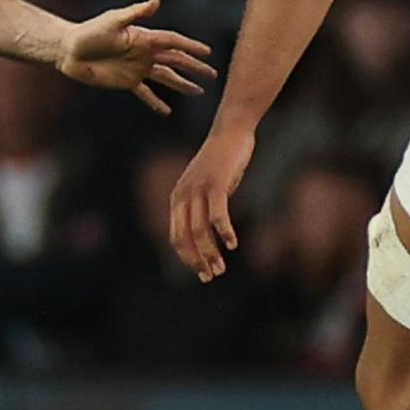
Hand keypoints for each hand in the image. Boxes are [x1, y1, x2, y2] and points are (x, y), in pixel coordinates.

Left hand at [56, 0, 217, 113]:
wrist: (69, 51)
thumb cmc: (89, 32)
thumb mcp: (113, 20)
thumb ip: (136, 13)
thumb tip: (157, 1)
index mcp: (144, 38)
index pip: (173, 43)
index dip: (191, 48)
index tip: (207, 53)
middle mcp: (144, 53)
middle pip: (175, 61)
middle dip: (194, 67)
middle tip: (213, 74)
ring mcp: (137, 68)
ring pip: (166, 78)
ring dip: (182, 84)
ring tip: (199, 92)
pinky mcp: (126, 82)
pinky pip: (145, 93)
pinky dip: (156, 102)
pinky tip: (167, 111)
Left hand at [169, 130, 253, 281]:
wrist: (230, 132)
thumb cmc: (221, 164)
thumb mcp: (206, 189)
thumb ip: (203, 210)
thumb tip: (209, 237)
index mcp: (177, 199)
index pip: (176, 237)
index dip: (188, 258)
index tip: (202, 274)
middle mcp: (183, 196)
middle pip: (184, 238)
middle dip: (197, 261)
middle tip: (211, 276)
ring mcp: (197, 190)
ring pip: (199, 231)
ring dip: (210, 253)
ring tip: (221, 268)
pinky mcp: (215, 185)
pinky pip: (217, 215)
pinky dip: (223, 232)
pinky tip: (232, 244)